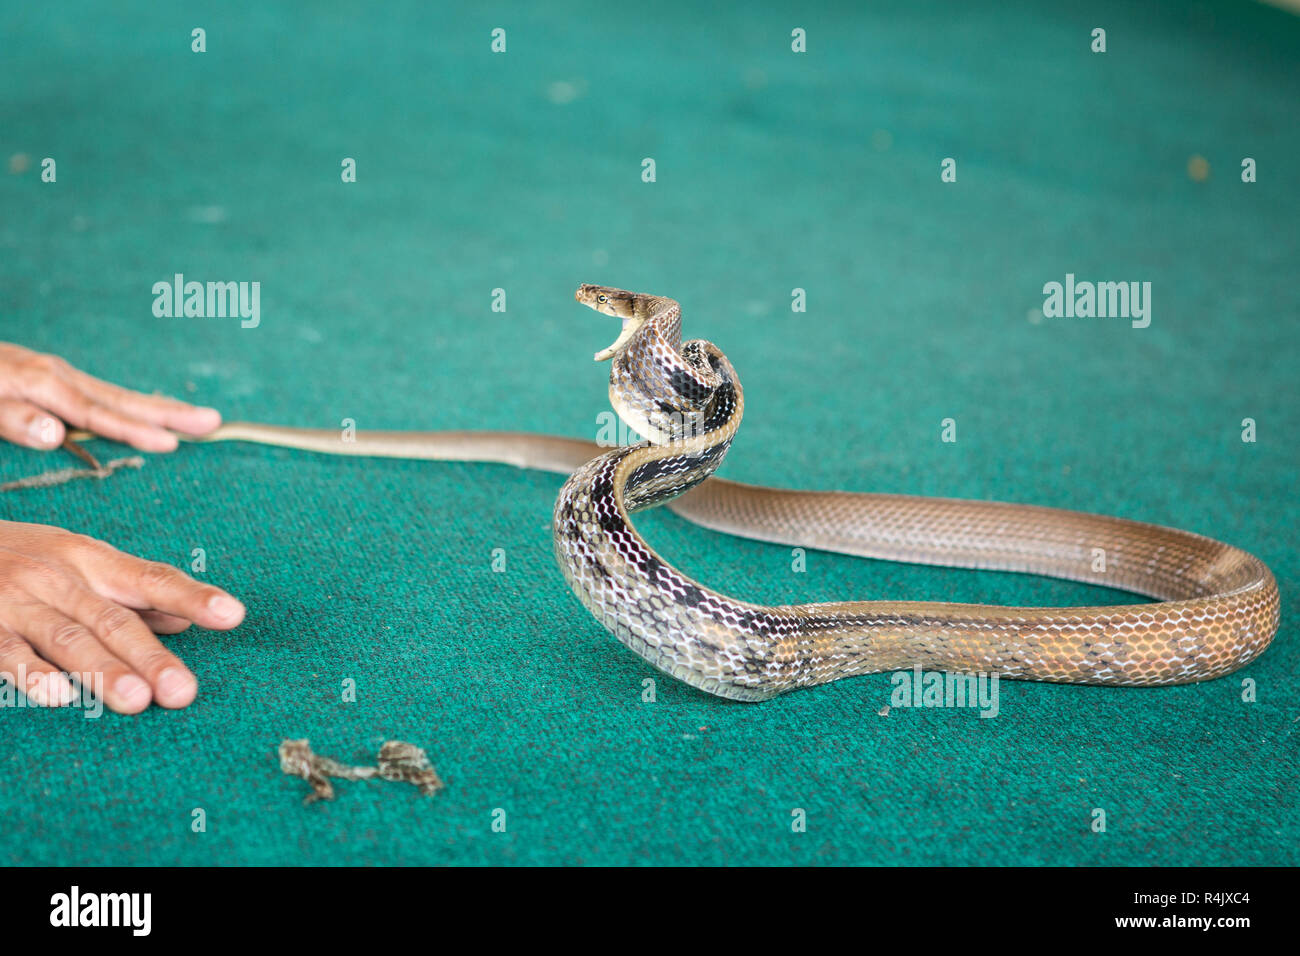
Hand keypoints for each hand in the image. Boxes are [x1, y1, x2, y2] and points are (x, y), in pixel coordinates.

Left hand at [0, 343, 220, 451]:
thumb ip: (12, 419)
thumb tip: (57, 434)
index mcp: (40, 384)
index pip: (96, 414)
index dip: (135, 431)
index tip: (173, 444)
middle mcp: (56, 375)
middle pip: (122, 400)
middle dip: (170, 413)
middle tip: (215, 422)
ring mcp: (56, 373)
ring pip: (117, 395)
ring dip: (160, 408)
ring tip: (199, 418)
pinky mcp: (50, 375)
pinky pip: (102, 392)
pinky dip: (133, 403)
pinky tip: (148, 411)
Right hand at [0, 520, 244, 712]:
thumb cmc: (25, 557)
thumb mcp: (80, 562)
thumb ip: (131, 592)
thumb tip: (186, 620)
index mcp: (92, 560)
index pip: (153, 578)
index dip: (193, 596)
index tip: (233, 615)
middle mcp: (60, 578)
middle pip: (113, 620)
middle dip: (150, 657)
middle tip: (182, 692)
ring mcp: (18, 603)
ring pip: (67, 639)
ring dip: (103, 671)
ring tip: (136, 701)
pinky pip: (7, 653)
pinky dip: (31, 674)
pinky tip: (58, 696)